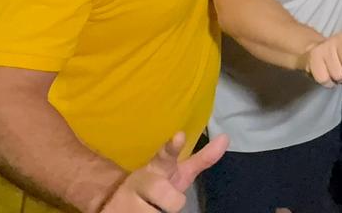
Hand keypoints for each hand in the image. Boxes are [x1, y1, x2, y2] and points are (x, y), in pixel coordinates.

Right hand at [100, 132, 227, 212]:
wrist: (115, 202)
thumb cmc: (156, 186)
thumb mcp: (177, 173)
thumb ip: (202, 159)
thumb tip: (226, 138)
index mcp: (158, 169)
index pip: (165, 157)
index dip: (172, 148)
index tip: (179, 136)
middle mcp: (143, 183)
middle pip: (170, 198)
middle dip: (172, 203)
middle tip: (163, 203)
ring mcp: (128, 202)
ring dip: (157, 212)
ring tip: (149, 208)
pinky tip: (144, 211)